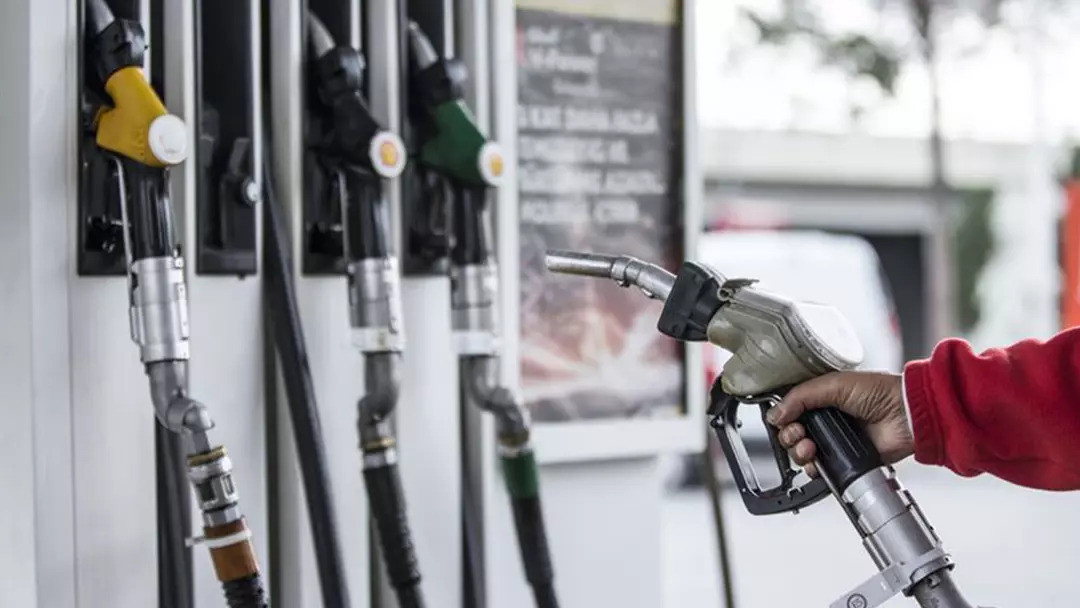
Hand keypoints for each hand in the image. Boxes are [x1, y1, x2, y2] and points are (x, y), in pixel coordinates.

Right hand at [765, 371, 912, 477]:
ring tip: (809, 447)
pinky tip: (816, 460)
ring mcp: (833, 440)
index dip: (782, 417)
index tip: (785, 419)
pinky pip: (818, 469)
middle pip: (790, 432)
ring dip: (798, 451)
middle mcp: (825, 419)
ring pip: (800, 452)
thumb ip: (801, 396)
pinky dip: (812, 468)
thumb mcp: (834, 384)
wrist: (906, 416)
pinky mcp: (843, 460)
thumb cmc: (880, 392)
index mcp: (820, 397)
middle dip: (788, 435)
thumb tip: (775, 413)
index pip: (789, 409)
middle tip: (798, 433)